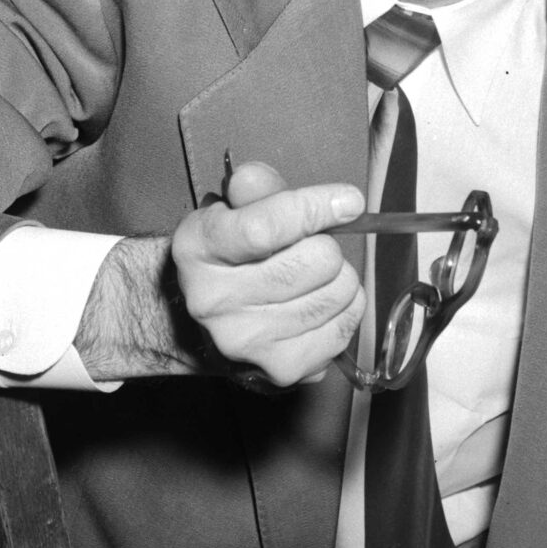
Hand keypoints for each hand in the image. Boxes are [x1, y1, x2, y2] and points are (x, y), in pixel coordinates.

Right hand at [169, 161, 366, 387]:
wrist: (206, 325)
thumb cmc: (229, 258)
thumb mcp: (231, 212)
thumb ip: (252, 190)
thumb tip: (256, 178)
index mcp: (197, 249)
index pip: (264, 227)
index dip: (314, 208)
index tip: (349, 200)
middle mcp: (214, 301)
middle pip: (315, 260)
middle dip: (327, 246)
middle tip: (310, 250)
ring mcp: (247, 340)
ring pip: (338, 292)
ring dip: (340, 277)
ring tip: (316, 278)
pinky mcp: (281, 369)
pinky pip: (344, 328)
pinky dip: (346, 309)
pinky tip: (322, 303)